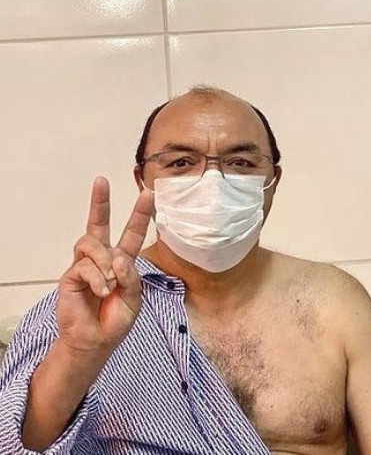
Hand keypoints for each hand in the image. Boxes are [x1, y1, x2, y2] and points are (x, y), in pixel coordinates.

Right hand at [57, 177, 153, 357]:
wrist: (96, 340)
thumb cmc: (116, 319)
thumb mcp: (135, 298)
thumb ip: (131, 277)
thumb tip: (117, 258)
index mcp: (122, 261)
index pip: (131, 233)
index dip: (139, 214)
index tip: (148, 193)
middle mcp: (103, 258)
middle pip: (99, 224)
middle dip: (100, 202)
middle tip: (101, 180)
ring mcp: (85, 266)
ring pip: (92, 244)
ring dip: (104, 262)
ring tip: (109, 285)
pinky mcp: (71, 276)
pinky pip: (84, 266)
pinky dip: (97, 279)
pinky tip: (101, 291)